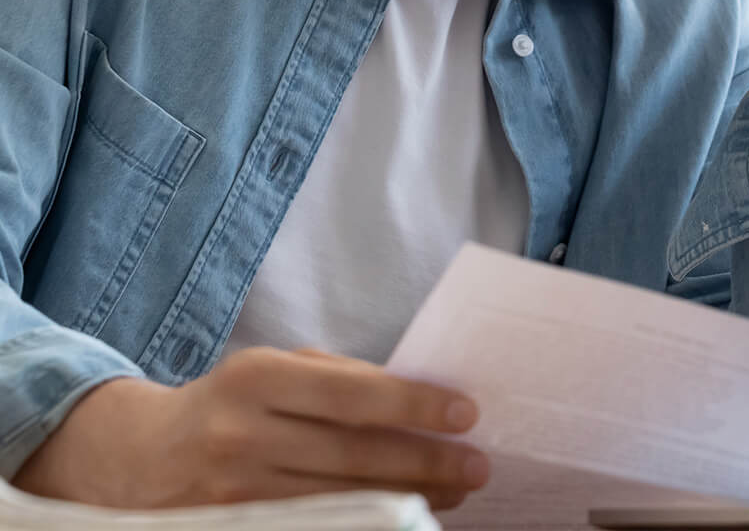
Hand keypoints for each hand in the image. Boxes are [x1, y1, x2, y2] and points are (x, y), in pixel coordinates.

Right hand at [12, 346, 488, 511]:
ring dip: (406, 500)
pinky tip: (399, 520)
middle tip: (477, 465)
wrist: (134, 459)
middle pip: (354, 456)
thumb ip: (336, 378)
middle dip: (425, 462)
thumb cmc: (228, 402)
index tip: (466, 413)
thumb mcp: (272, 369)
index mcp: (258, 379)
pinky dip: (363, 526)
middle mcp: (243, 437)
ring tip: (454, 494)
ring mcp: (234, 497)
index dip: (414, 404)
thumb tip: (414, 397)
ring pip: (340, 503)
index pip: (353, 395)